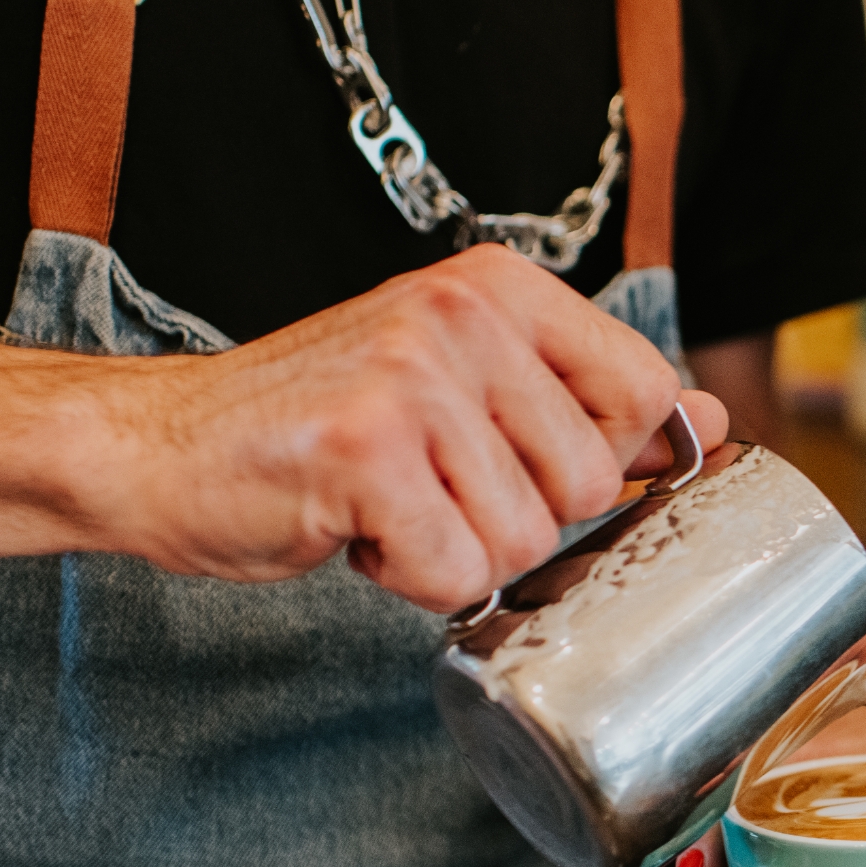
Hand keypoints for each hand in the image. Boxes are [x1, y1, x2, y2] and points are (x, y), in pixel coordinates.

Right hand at [95, 244, 725, 611]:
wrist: (158, 445)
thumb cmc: (317, 425)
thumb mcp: (465, 384)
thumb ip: (585, 399)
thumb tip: (708, 421)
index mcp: (500, 289)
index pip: (644, 391)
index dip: (602, 459)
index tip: (523, 463)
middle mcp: (462, 317)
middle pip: (588, 483)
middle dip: (515, 516)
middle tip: (430, 485)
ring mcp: (413, 379)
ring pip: (524, 539)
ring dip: (454, 550)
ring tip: (387, 502)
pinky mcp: (365, 452)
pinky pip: (455, 571)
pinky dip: (406, 577)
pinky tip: (355, 528)